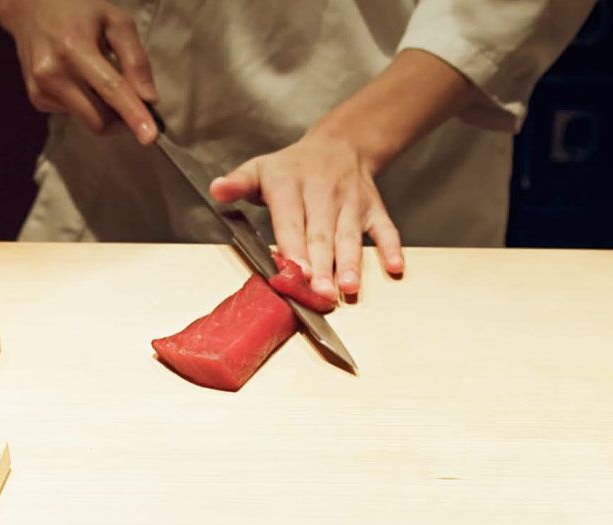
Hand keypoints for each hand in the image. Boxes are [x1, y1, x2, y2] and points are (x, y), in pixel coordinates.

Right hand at [0, 0, 157, 143]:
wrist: (30, 8)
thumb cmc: (79, 10)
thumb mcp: (115, 21)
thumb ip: (135, 59)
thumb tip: (148, 99)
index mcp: (74, 47)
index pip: (110, 89)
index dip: (133, 115)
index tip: (150, 137)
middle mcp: (52, 72)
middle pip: (98, 119)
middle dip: (122, 120)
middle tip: (135, 105)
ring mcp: (40, 88)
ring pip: (87, 120)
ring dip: (103, 108)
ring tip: (98, 75)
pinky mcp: (36, 98)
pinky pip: (73, 113)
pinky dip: (85, 103)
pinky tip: (78, 78)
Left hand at [209, 131, 402, 301]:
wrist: (341, 143)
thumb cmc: (293, 167)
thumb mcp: (260, 168)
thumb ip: (238, 183)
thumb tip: (218, 190)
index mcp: (290, 186)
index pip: (290, 221)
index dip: (293, 247)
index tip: (293, 271)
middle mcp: (322, 193)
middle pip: (321, 234)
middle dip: (321, 266)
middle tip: (319, 294)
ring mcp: (350, 202)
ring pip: (350, 236)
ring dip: (351, 263)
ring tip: (348, 288)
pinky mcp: (373, 209)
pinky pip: (385, 228)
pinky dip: (391, 247)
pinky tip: (394, 267)